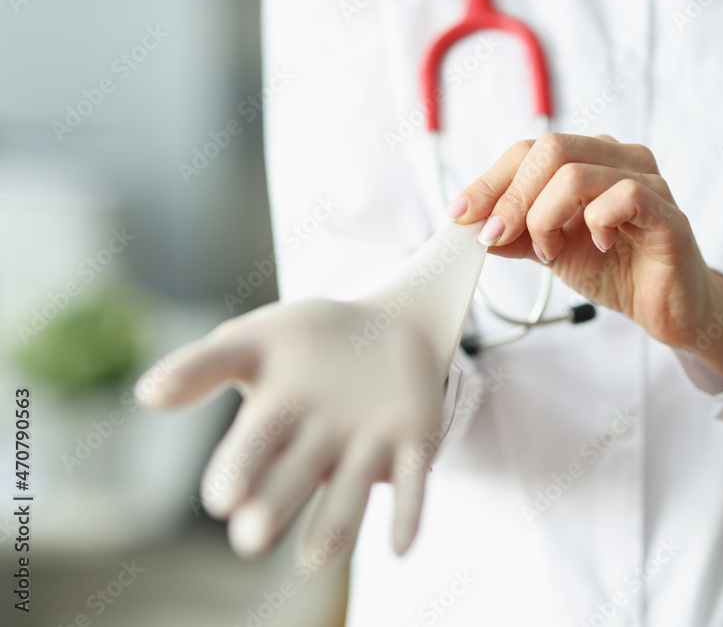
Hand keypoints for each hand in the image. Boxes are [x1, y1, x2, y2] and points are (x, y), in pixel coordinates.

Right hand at [134, 299, 442, 565]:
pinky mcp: (413, 445)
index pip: (252, 449)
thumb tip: (148, 395)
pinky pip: (413, 484)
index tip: (221, 499)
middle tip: (252, 537)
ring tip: (316, 558)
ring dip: (336, 524)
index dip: (238, 471)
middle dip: (275, 504)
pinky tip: (402, 545)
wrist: (386, 324)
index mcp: (276, 421)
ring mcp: (368, 448)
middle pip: (295, 477)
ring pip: (351, 492)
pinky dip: (407, 513)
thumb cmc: (308, 339)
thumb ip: (204, 364)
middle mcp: (319, 446)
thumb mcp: (255, 339)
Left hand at [447, 133, 722, 384]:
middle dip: (512, 198)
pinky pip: (624, 197)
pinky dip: (595, 222)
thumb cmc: (618, 270)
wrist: (668, 309)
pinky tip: (597, 246)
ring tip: (550, 252)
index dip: (490, 180)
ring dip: (546, 217)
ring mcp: (648, 182)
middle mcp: (619, 159)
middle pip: (550, 148)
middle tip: (497, 238)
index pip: (530, 150)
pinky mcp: (668, 214)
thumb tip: (472, 226)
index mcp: (590, 159)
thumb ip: (517, 235)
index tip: (460, 215)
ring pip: (577, 173)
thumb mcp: (553, 251)